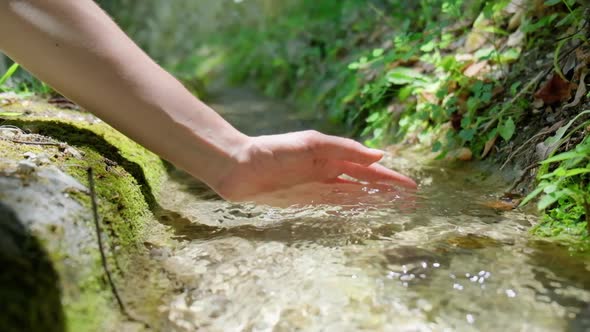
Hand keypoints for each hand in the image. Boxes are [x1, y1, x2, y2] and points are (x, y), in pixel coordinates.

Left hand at [213, 130, 416, 200]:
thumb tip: (379, 155)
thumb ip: (344, 149)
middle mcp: (328, 171)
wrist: (239, 167)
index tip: (411, 187)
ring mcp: (317, 186)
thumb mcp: (312, 144)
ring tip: (394, 209)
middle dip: (387, 191)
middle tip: (410, 202)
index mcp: (332, 155)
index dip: (390, 178)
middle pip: (364, 183)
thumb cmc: (274, 150)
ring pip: (352, 195)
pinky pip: (333, 206)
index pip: (369, 168)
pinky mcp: (303, 200)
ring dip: (373, 200)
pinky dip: (350, 209)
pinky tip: (362, 213)